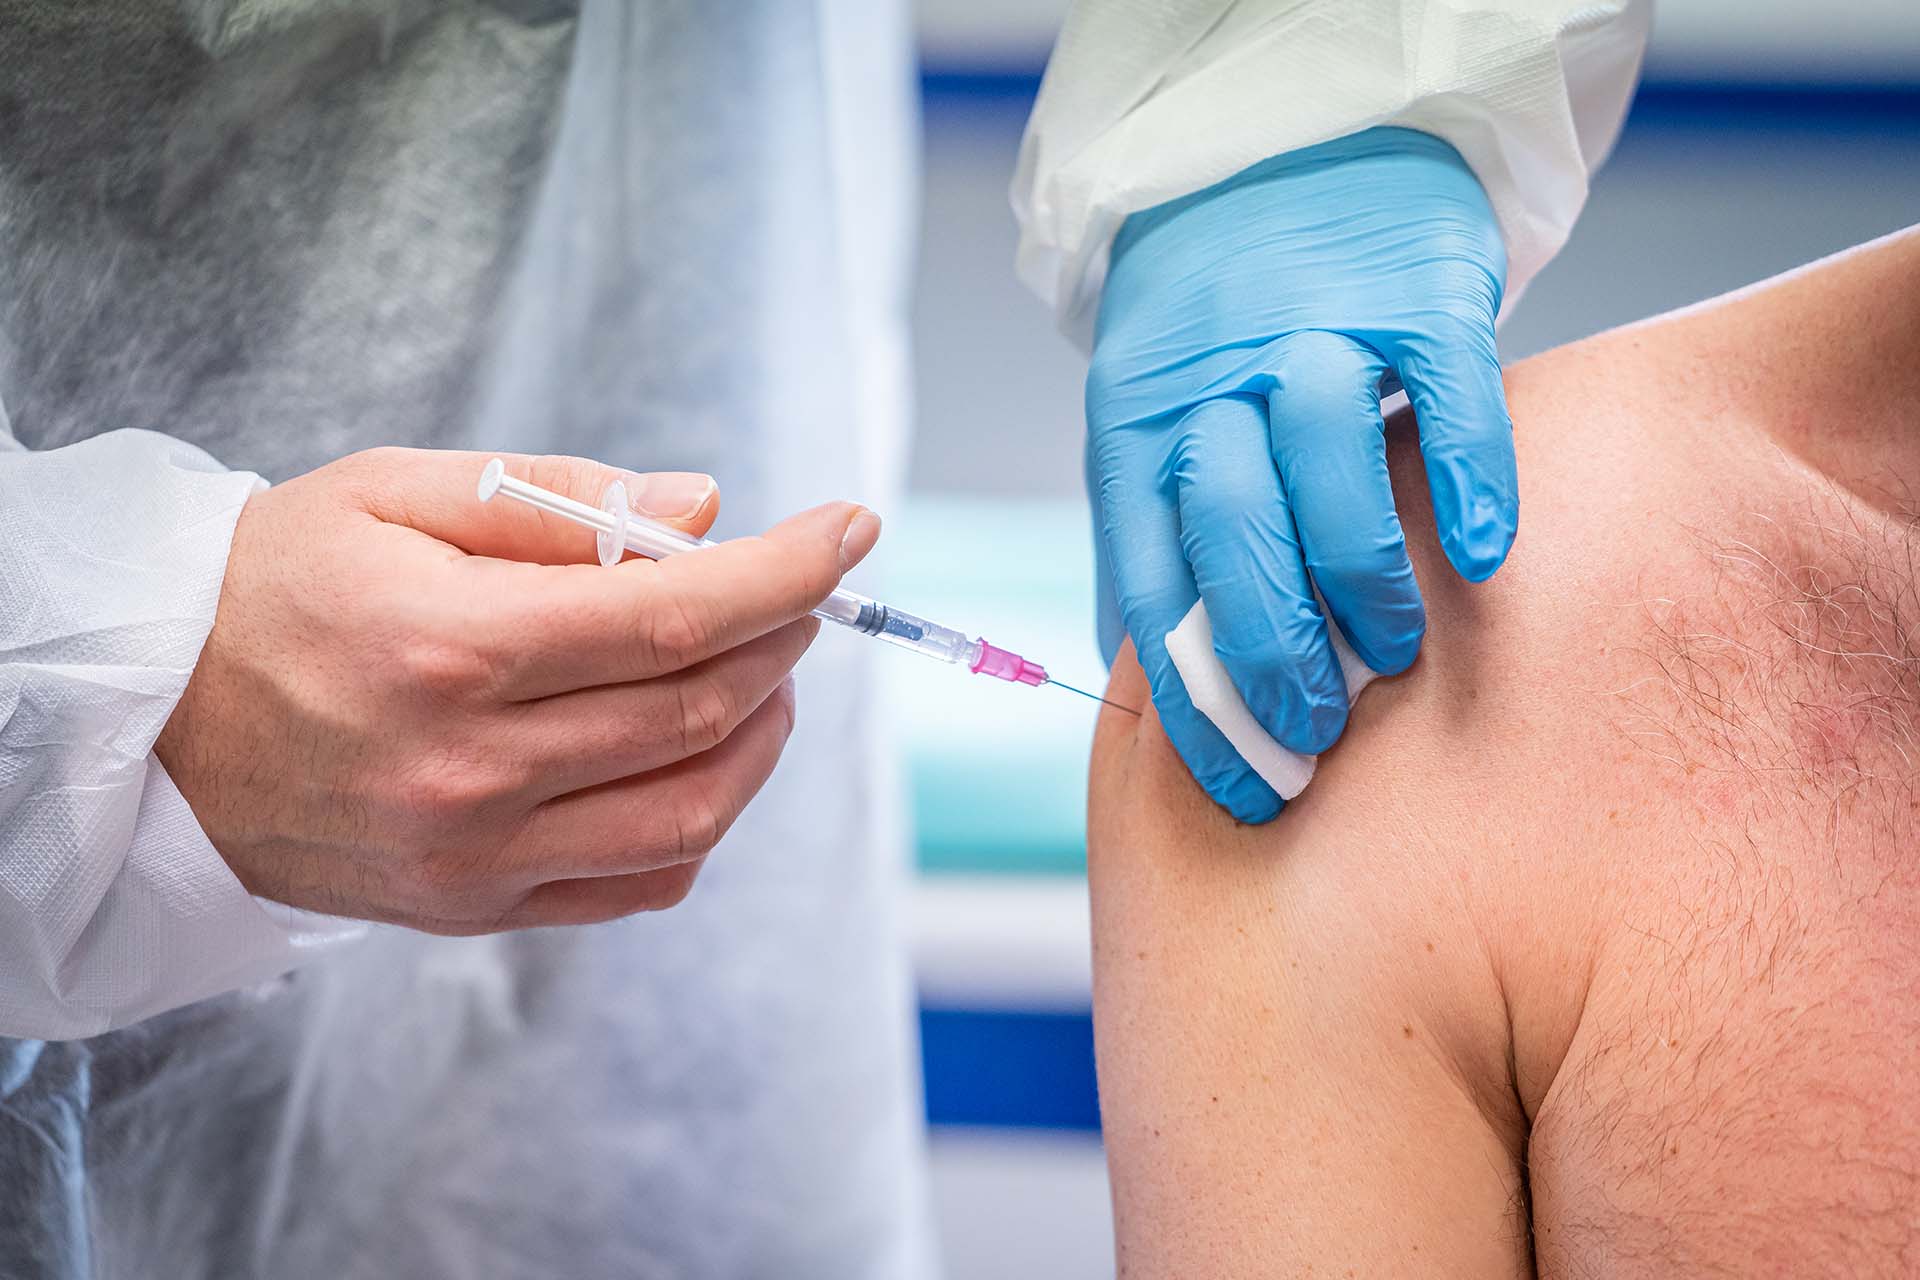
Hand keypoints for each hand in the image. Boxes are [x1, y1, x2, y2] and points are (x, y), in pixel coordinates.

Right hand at [155, 448, 877, 931]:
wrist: (150, 727)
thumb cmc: (270, 589)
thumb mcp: (391, 495)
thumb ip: (557, 501)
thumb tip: (703, 509)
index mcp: (452, 646)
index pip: (676, 615)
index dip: (787, 571)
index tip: (848, 530)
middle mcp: (471, 767)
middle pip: (698, 711)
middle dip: (782, 641)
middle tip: (793, 595)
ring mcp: (475, 854)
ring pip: (691, 811)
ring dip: (763, 734)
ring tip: (761, 672)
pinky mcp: (474, 907)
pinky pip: (639, 883)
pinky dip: (702, 819)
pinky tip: (699, 755)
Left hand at [1087, 127, 1515, 821]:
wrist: (1283, 152)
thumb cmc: (1215, 329)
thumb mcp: (1149, 423)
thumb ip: (1147, 536)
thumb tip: (1135, 676)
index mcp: (1135, 425)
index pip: (1153, 586)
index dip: (1196, 702)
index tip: (1243, 788)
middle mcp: (1214, 375)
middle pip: (1232, 530)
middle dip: (1275, 654)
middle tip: (1319, 731)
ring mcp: (1313, 325)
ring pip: (1326, 461)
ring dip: (1361, 578)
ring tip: (1392, 653)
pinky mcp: (1413, 288)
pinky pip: (1442, 391)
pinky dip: (1466, 479)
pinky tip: (1486, 555)